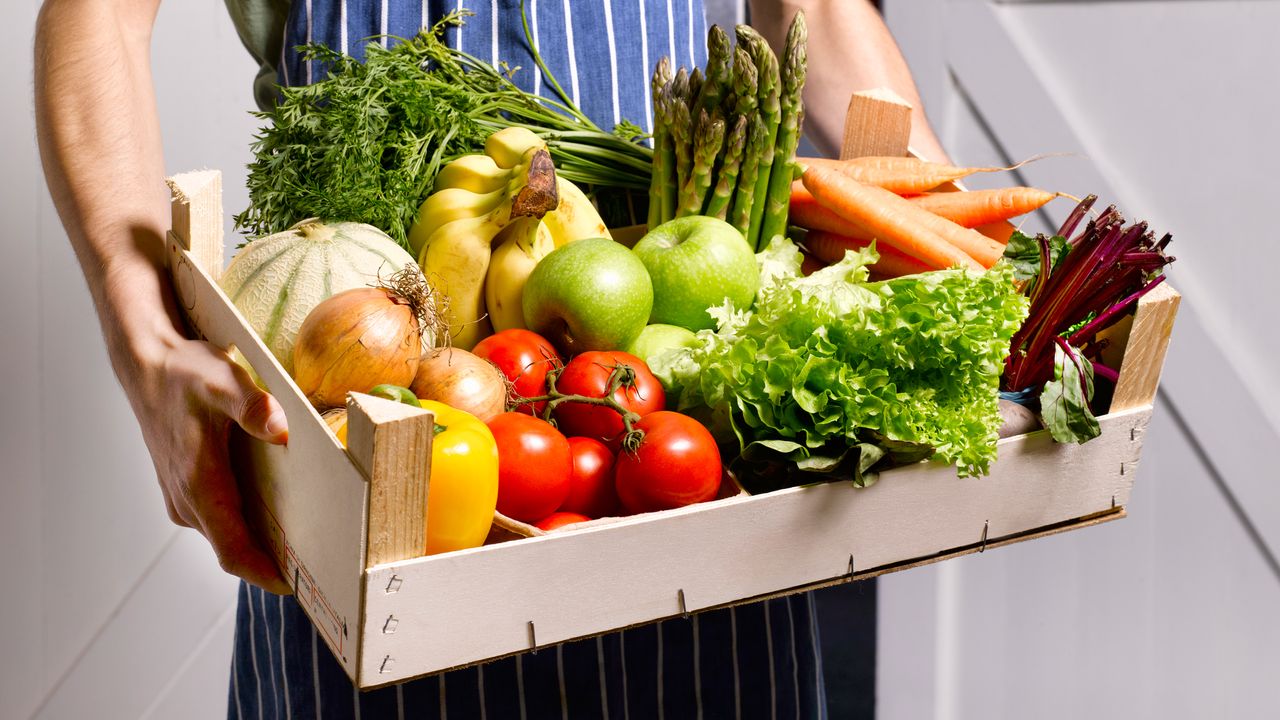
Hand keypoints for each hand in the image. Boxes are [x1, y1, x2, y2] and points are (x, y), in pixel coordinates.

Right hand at [131, 331, 292, 594]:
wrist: (147, 367)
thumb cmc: (185, 374)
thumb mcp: (222, 380)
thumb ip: (251, 405)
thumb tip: (280, 429)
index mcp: (199, 485)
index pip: (232, 550)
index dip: (263, 573)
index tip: (296, 587)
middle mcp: (188, 502)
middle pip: (234, 549)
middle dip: (273, 563)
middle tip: (322, 568)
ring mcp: (184, 499)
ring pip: (227, 535)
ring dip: (261, 545)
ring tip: (311, 544)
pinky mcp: (186, 491)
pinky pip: (221, 520)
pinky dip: (248, 525)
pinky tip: (282, 513)